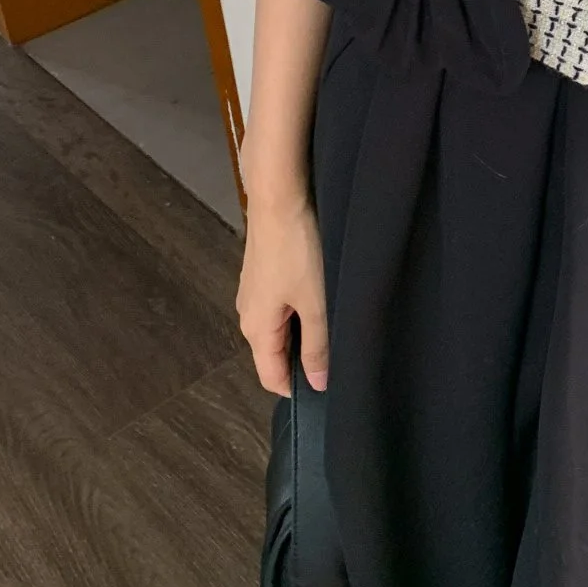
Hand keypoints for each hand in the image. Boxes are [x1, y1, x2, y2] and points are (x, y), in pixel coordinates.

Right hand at [235, 188, 329, 396]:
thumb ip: (318, 346)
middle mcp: (247, 315)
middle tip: (339, 355)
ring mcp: (253, 292)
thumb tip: (317, 383)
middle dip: (303, 361)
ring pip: (279, 329)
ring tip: (334, 326)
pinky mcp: (262, 273)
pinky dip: (298, 312)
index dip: (298, 389)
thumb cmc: (297, 251)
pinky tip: (320, 299)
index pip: (271, 378)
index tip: (329, 387)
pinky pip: (280, 307)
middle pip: (274, 354)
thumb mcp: (316, 303)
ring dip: (303, 334)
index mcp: (256, 330)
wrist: (280, 197)